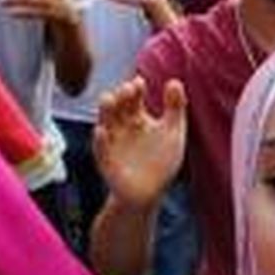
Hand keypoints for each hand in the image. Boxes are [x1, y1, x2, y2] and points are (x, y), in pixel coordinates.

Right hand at [93, 78, 186, 208]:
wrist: (150, 193)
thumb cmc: (161, 160)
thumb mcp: (173, 132)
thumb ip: (175, 107)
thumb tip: (175, 80)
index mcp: (136, 116)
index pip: (133, 96)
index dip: (135, 88)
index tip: (139, 83)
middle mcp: (120, 125)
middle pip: (116, 105)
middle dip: (120, 96)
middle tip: (127, 89)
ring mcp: (112, 143)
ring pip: (104, 122)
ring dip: (105, 111)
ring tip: (109, 99)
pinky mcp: (107, 161)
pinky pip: (100, 150)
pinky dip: (100, 141)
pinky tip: (102, 131)